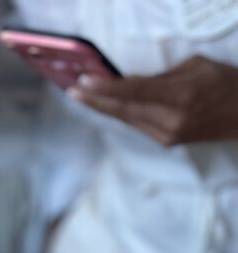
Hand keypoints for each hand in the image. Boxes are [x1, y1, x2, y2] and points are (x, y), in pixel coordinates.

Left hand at [70, 56, 237, 145]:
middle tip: (72, 91)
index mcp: (180, 96)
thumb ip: (161, 76)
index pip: (133, 92)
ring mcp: (167, 134)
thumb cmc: (224, 84)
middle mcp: (171, 120)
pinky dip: (121, 114)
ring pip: (127, 119)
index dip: (106, 88)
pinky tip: (107, 106)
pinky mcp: (166, 142)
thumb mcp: (196, 67)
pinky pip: (137, 125)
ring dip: (103, 108)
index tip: (84, 83)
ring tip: (82, 97)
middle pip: (124, 110)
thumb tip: (130, 81)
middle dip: (95, 100)